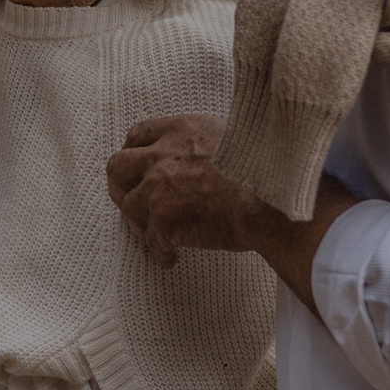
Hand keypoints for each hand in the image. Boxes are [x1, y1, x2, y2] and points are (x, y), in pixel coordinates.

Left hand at [106, 113, 271, 263]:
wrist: (272, 197)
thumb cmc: (266, 169)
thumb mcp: (232, 136)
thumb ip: (205, 143)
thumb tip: (202, 158)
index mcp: (179, 130)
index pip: (137, 135)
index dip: (134, 153)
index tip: (138, 167)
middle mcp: (161, 155)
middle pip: (117, 167)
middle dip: (121, 185)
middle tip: (131, 200)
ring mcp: (157, 188)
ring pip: (128, 207)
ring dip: (139, 223)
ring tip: (153, 235)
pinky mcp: (163, 220)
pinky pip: (152, 242)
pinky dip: (161, 253)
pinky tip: (172, 259)